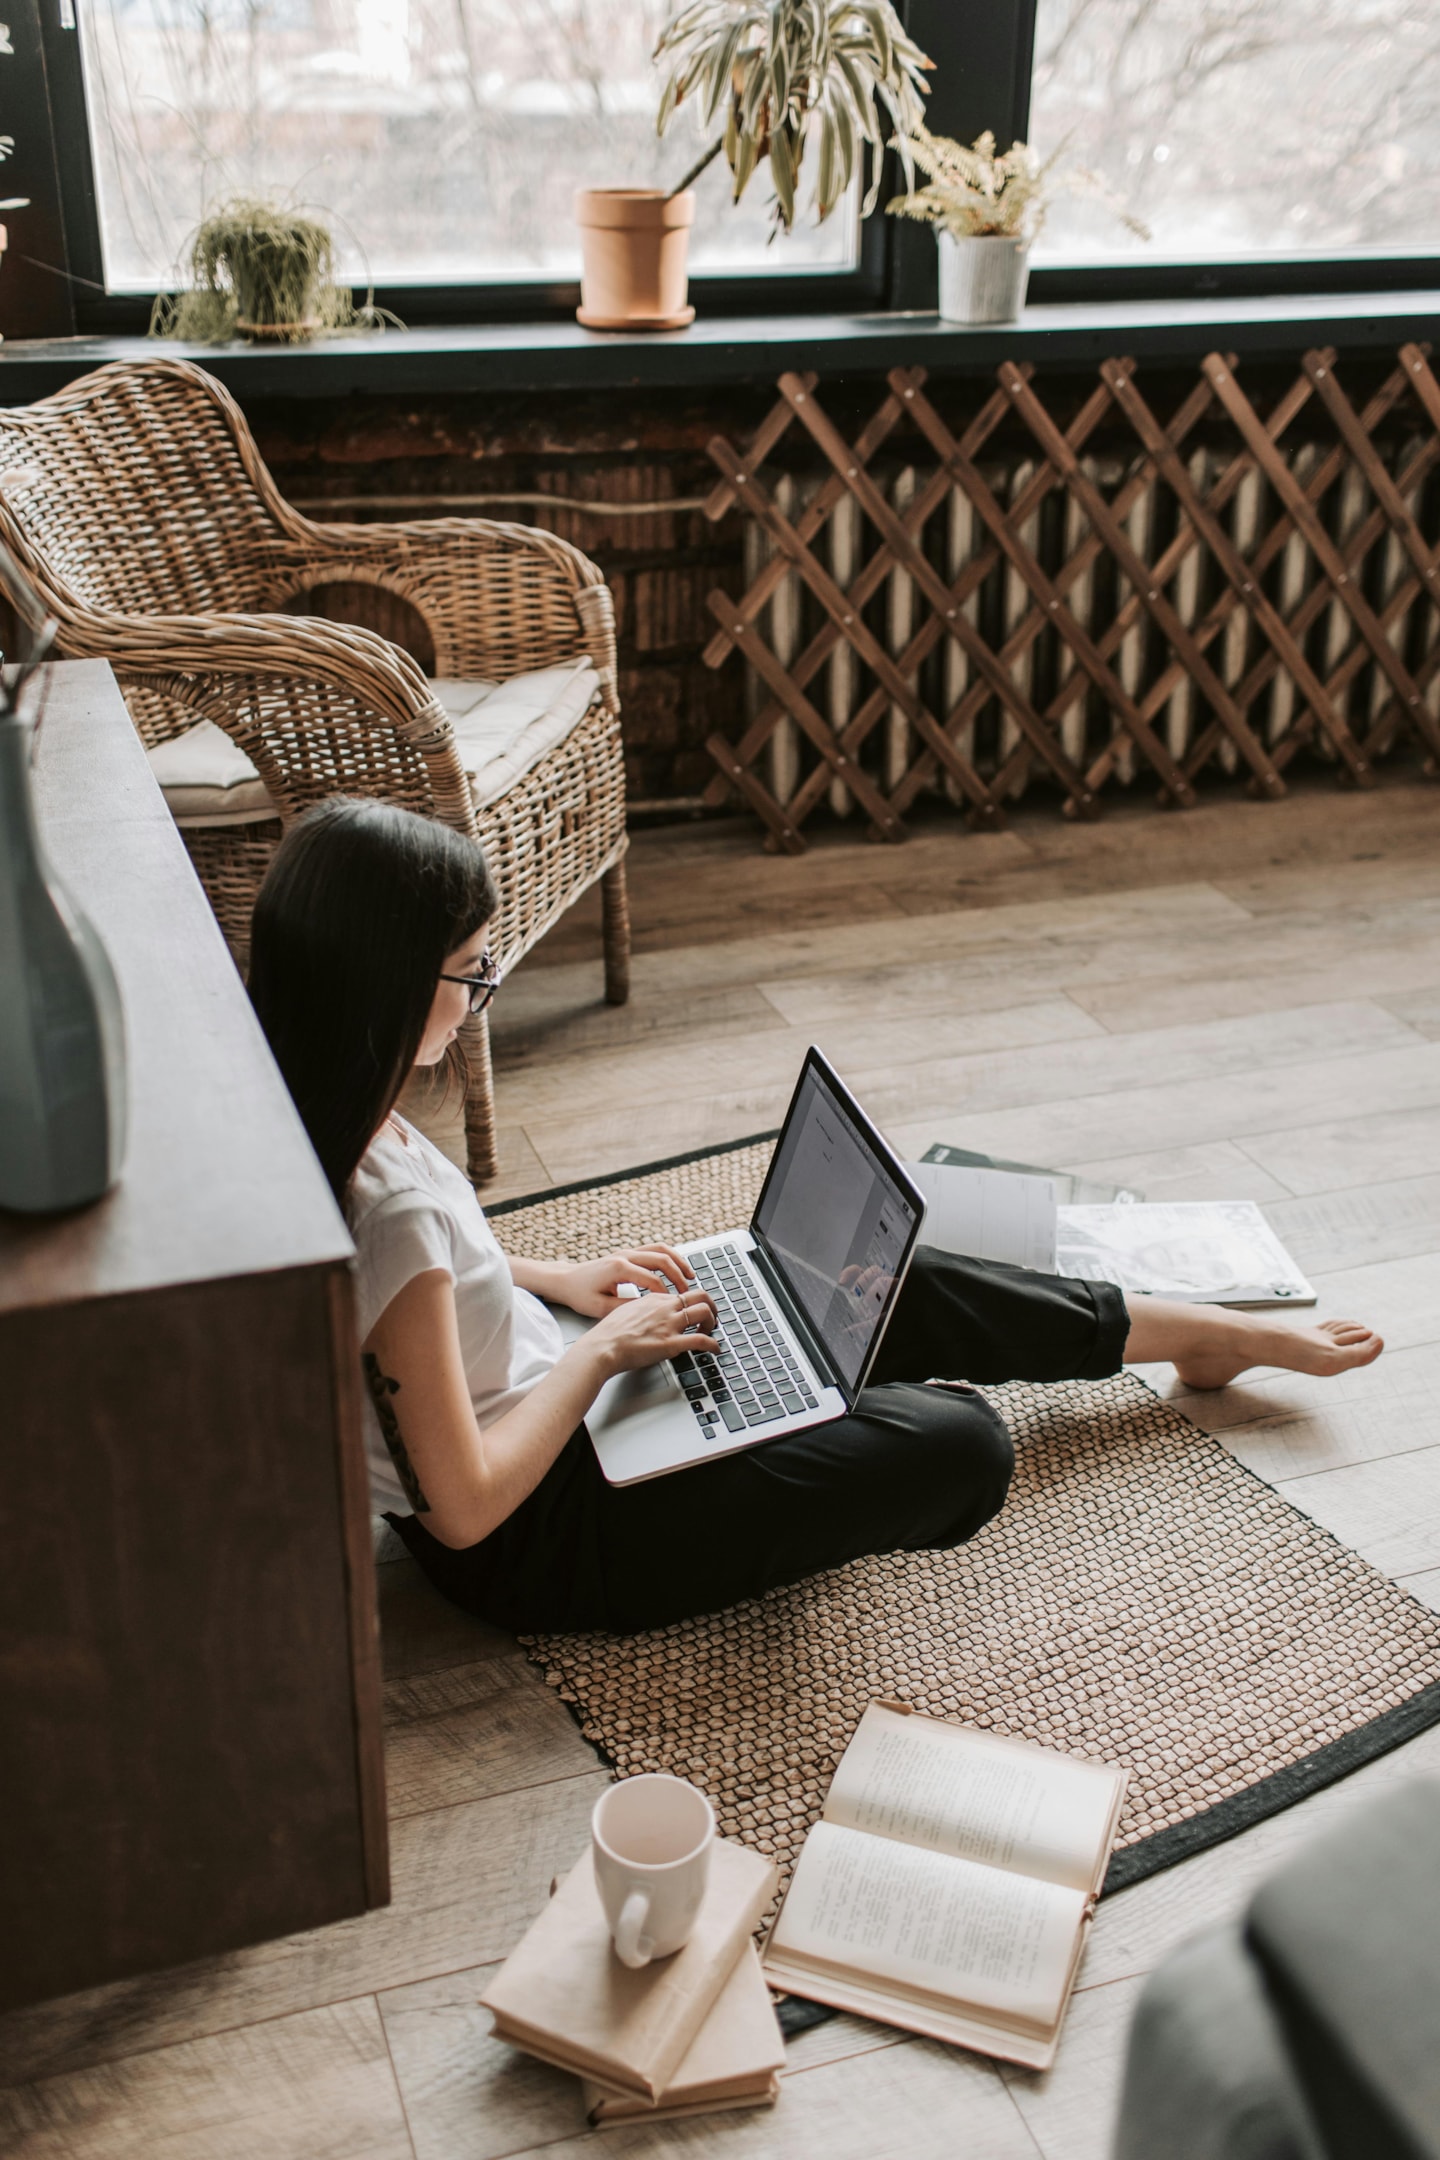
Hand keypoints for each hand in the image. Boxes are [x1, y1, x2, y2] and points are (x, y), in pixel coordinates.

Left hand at [551, 1246, 695, 1318]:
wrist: (566, 1280)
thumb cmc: (580, 1295)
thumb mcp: (601, 1308)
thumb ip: (627, 1307)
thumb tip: (651, 1309)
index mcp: (618, 1269)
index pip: (651, 1280)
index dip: (665, 1294)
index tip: (674, 1306)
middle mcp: (624, 1256)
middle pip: (661, 1259)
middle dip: (678, 1276)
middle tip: (688, 1291)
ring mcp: (626, 1252)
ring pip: (661, 1250)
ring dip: (678, 1262)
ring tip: (691, 1276)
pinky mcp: (627, 1253)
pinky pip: (654, 1250)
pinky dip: (669, 1257)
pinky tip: (677, 1269)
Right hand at [581, 1283, 719, 1378]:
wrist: (603, 1346)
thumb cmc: (609, 1334)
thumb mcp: (626, 1311)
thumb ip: (642, 1311)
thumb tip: (649, 1316)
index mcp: (654, 1299)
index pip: (682, 1294)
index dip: (693, 1303)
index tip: (694, 1312)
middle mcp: (665, 1308)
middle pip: (700, 1295)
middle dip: (711, 1306)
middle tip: (712, 1317)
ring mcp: (669, 1324)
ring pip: (704, 1311)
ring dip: (713, 1322)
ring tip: (711, 1332)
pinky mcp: (671, 1343)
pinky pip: (701, 1340)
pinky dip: (713, 1345)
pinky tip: (715, 1349)